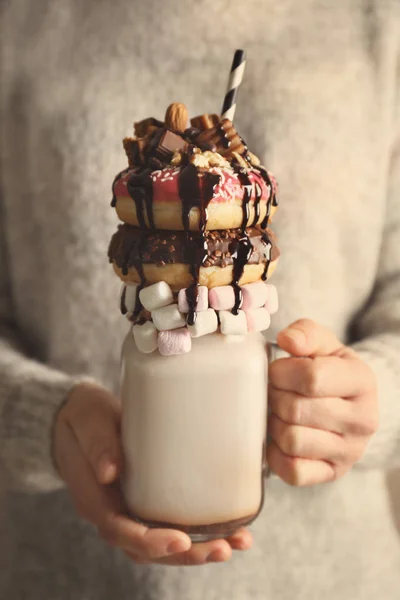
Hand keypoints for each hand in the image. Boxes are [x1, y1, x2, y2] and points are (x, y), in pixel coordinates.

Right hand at [53, 382, 251, 564]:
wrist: (79, 417)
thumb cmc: (85, 416)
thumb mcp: (88, 420)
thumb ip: (98, 443)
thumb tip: (110, 471)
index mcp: (94, 498)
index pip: (120, 531)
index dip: (150, 541)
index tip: (180, 540)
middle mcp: (111, 512)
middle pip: (146, 548)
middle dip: (186, 554)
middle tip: (223, 548)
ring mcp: (128, 509)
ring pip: (160, 543)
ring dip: (196, 549)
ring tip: (234, 543)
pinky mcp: (144, 500)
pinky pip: (167, 525)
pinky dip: (195, 532)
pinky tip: (226, 527)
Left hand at [267, 319, 378, 485]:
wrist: (348, 403)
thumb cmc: (329, 370)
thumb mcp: (322, 343)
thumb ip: (305, 333)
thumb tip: (288, 340)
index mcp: (362, 381)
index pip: (311, 378)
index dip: (281, 372)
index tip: (277, 370)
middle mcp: (363, 420)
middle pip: (297, 410)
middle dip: (275, 396)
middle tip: (274, 391)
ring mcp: (350, 451)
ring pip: (292, 440)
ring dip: (274, 424)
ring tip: (278, 412)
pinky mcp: (333, 473)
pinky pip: (293, 471)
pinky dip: (277, 455)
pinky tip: (279, 438)